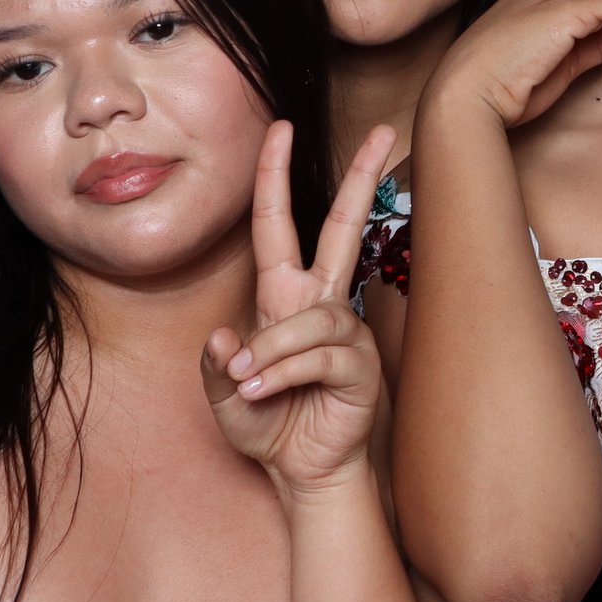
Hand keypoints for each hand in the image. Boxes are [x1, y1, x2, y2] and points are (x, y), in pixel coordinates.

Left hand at [202, 123, 397, 495]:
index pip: (278, 225)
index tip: (280, 129)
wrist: (304, 473)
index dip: (275, 177)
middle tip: (385, 131)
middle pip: (345, 227)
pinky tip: (265, 393)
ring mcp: (346, 331)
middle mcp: (320, 303)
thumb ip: (216, 367)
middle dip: (363, 178)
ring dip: (272, 351)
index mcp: (284, 298)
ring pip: (311, 316)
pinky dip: (285, 373)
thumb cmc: (268, 427)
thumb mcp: (222, 397)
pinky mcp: (360, 364)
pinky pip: (320, 353)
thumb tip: (224, 338)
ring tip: (248, 387)